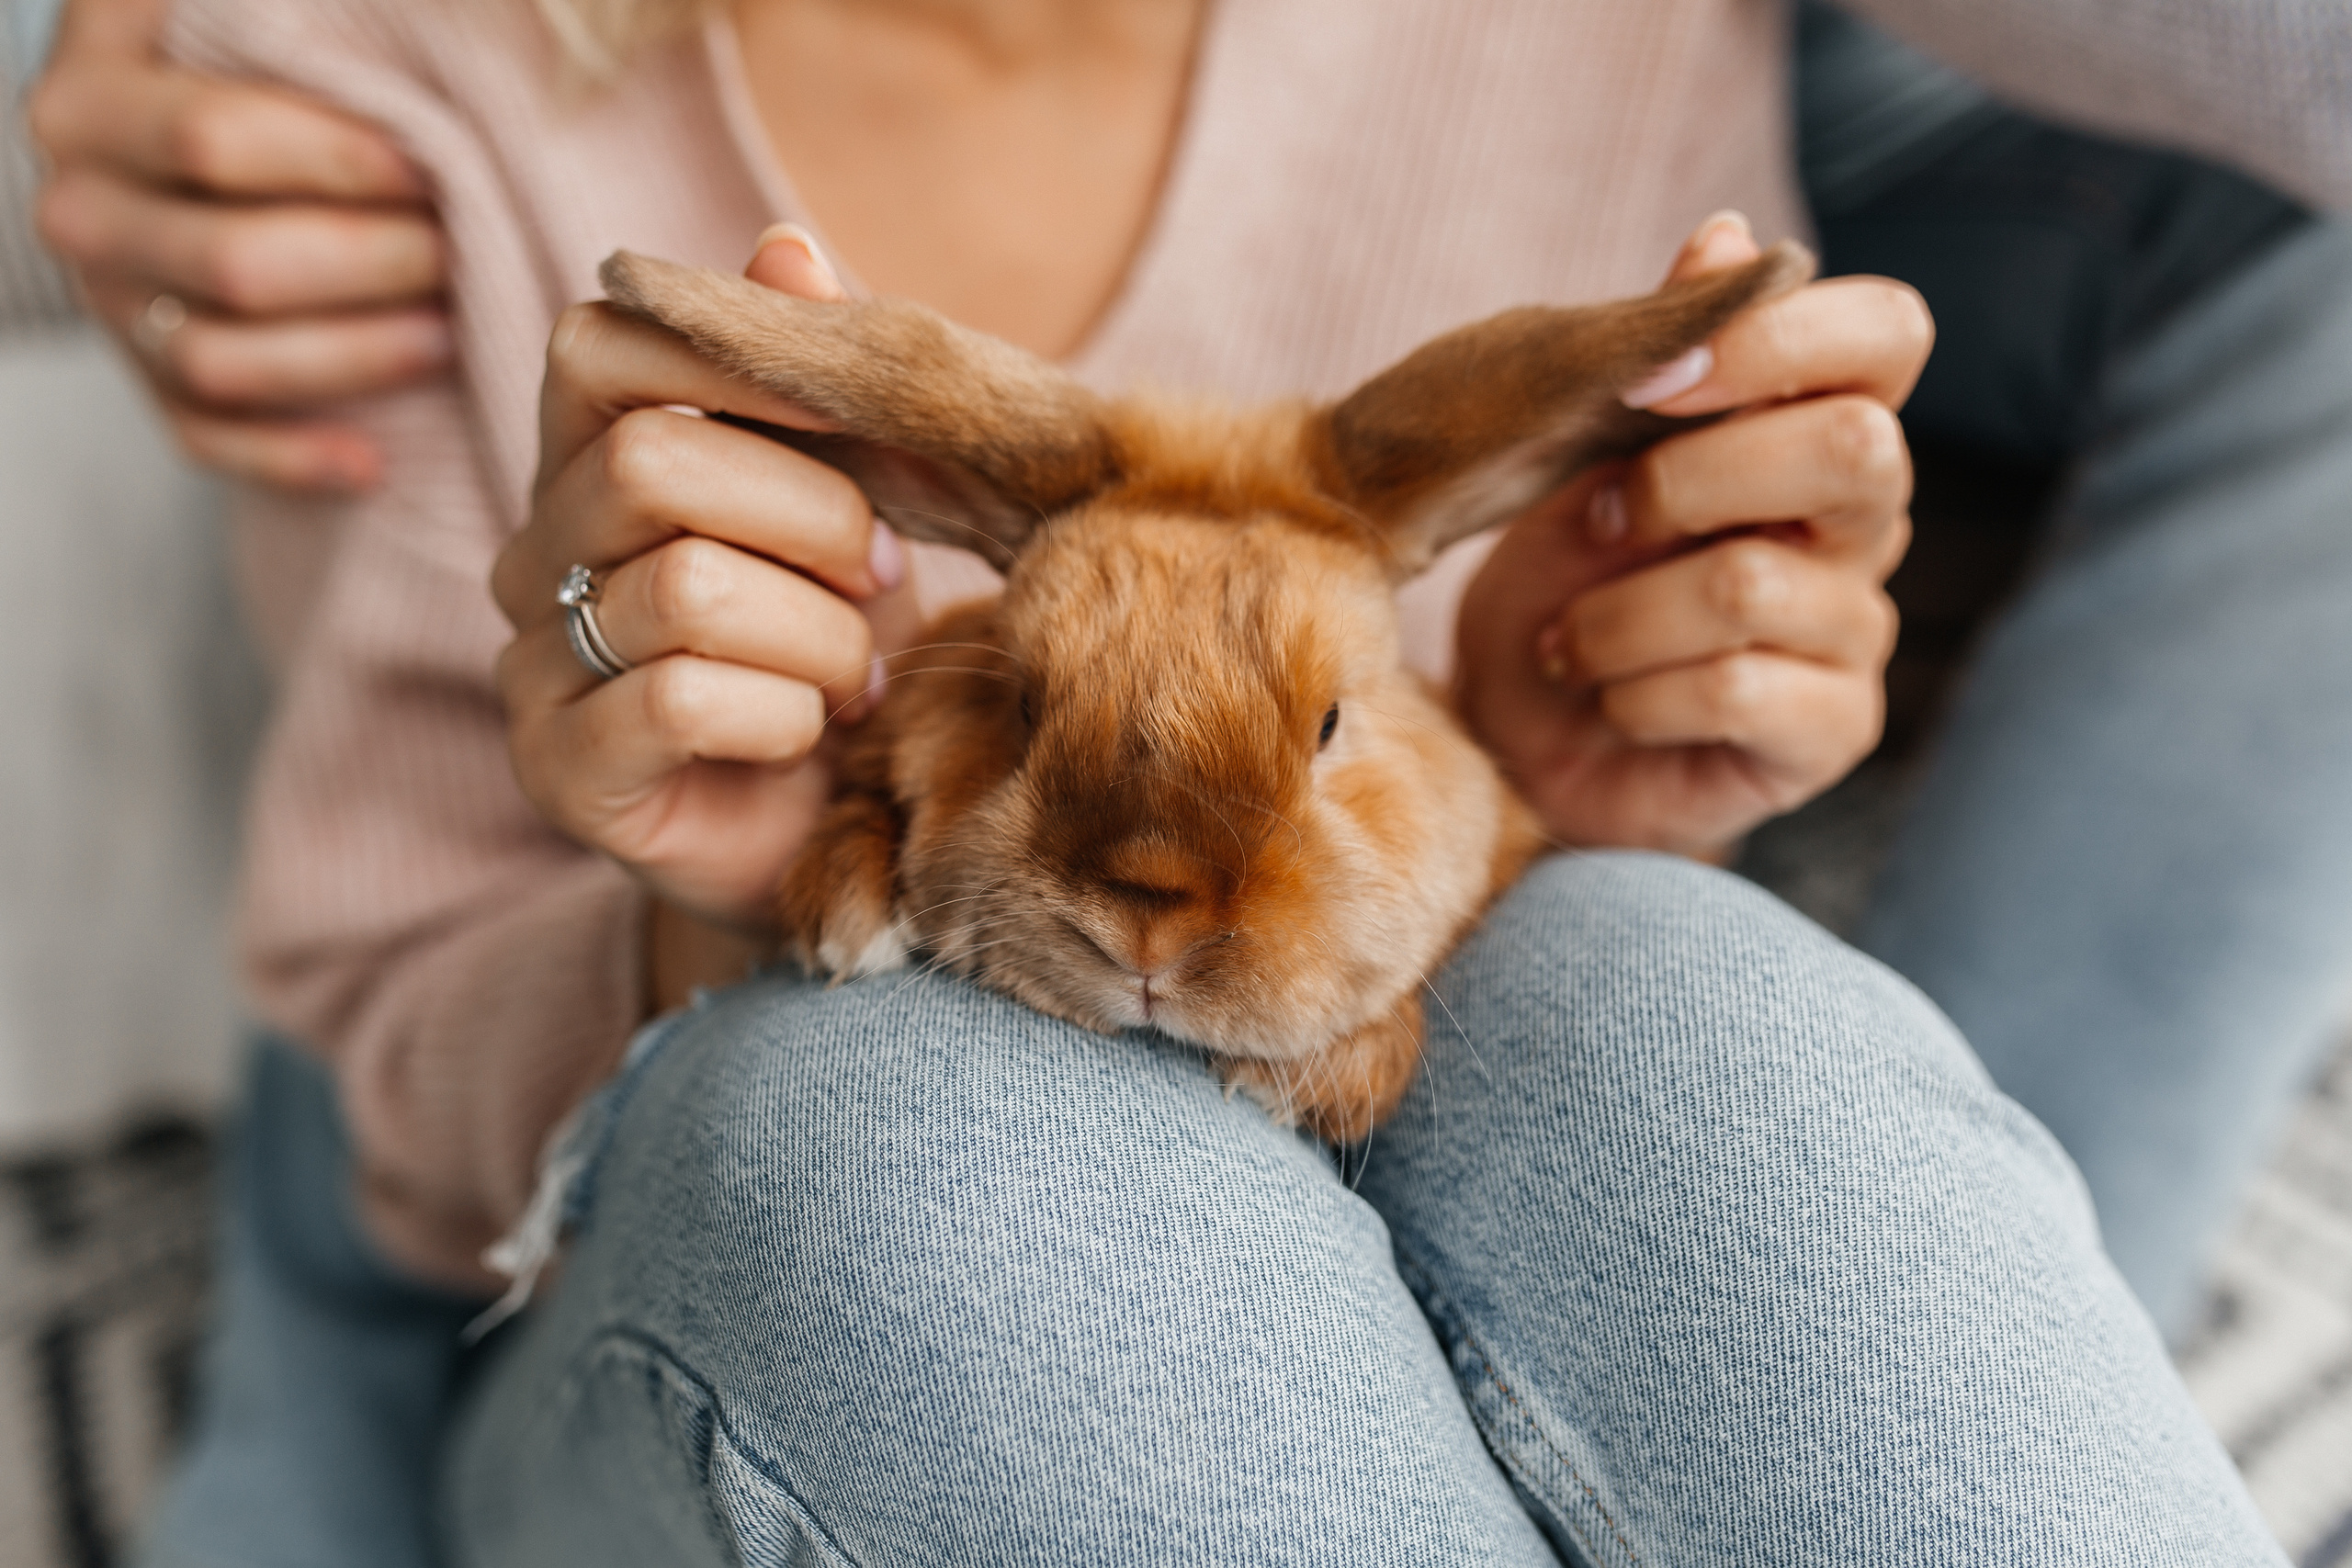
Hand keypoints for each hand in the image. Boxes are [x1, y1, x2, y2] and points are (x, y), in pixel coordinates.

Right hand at [29, 0, 449, 490]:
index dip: (341, 160)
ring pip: (226, 361)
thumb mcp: (252, 10)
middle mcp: (81, 212)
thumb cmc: (253, 63)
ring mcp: (110, 307)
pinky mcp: (147, 382)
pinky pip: (210, 441)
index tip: (431, 163)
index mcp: (88, 103)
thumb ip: (308, 26)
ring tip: (447, 332)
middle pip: (236, 262)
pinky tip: (372, 458)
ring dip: (352, 357)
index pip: (215, 142)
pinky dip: (293, 460)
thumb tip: (404, 47)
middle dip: (372, 263)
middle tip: (459, 248)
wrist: (187, 132)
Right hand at [494, 228, 914, 1001]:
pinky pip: (683, 700)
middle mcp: (534, 551)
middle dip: (818, 521)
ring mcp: (530, 664)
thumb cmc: (838, 653)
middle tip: (884, 585)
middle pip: (655, 463)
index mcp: (591, 462)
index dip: (732, 359)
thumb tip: (787, 245)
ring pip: (686, 589)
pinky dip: (786, 715)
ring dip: (823, 638)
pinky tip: (809, 738)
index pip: (597, 345)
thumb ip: (816, 387)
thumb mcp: (853, 509)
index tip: (858, 418)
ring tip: (856, 679)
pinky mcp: (559, 770)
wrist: (827, 832)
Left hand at [1455, 214, 1928, 857]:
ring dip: (1616, 615)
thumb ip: (1659, 349)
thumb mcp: (1578, 451)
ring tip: (1568, 642)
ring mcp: (1859, 629)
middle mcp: (1864, 520)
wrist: (1525, 729)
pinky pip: (1736, 688)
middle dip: (1686, 481)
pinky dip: (1635, 693)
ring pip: (1754, 583)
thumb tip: (1727, 234)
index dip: (1774, 338)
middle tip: (1597, 521)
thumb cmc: (1564, 577)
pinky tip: (1611, 702)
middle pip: (1856, 446)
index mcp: (1815, 422)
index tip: (1644, 385)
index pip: (1888, 331)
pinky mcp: (1836, 729)